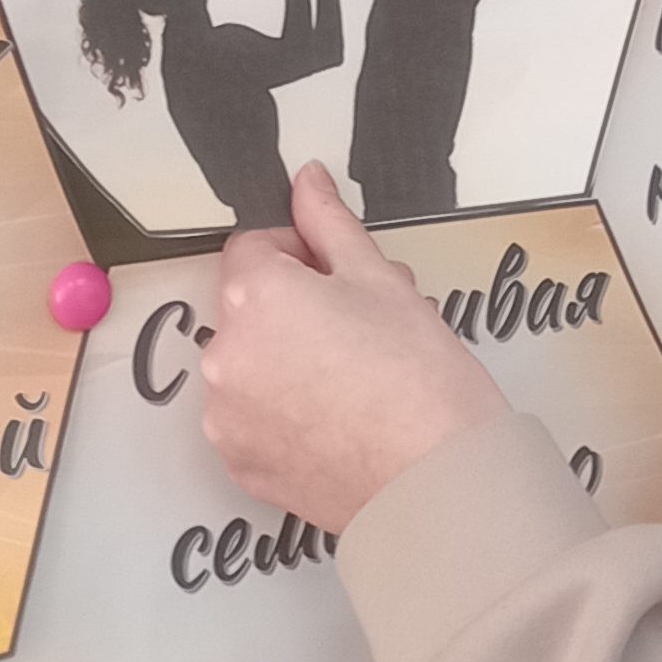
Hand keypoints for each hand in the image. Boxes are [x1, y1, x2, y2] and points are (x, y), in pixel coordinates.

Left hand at [198, 163, 509, 535]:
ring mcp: (226, 414)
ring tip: (352, 382)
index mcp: (256, 295)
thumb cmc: (420, 381)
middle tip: (359, 330)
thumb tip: (307, 181)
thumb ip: (330, 223)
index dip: (300, 255)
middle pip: (249, 308)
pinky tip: (337, 420)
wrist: (435, 480)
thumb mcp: (382, 280)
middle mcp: (226, 354)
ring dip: (285, 362)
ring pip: (250, 364)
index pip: (254, 247)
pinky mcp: (240, 462)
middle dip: (294, 309)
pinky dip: (283, 415)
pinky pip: (251, 419)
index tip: (337, 277)